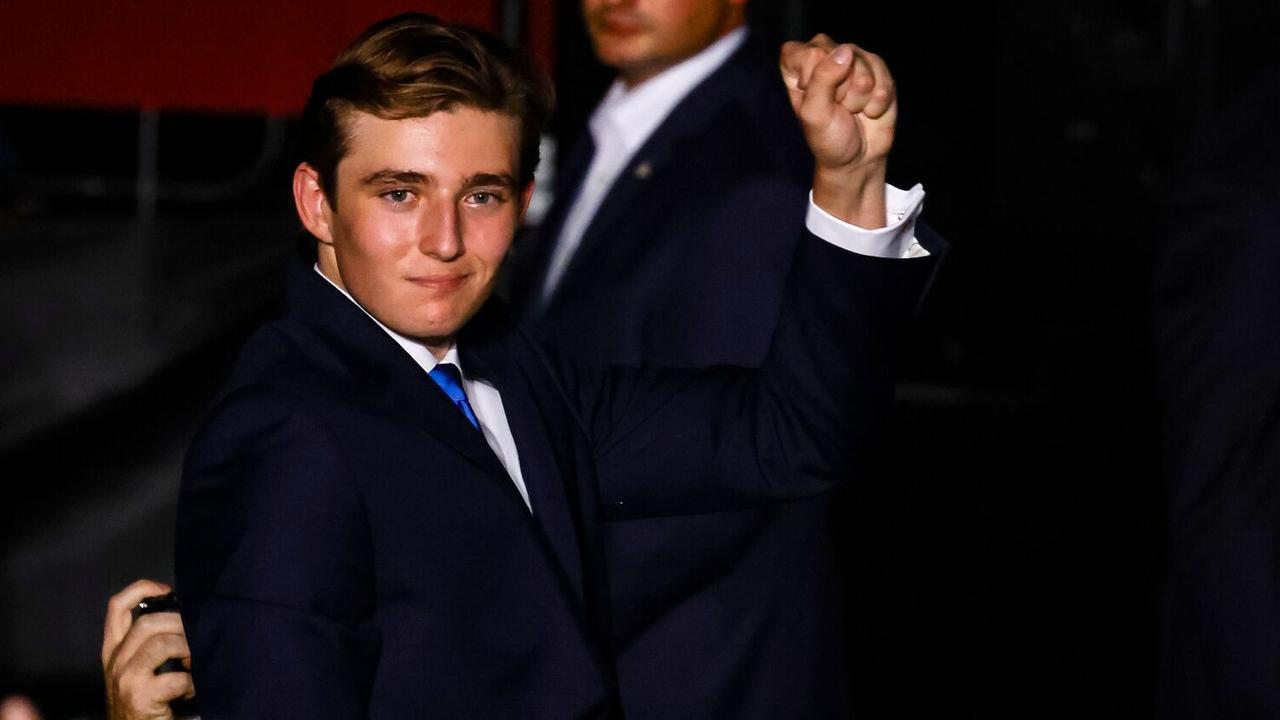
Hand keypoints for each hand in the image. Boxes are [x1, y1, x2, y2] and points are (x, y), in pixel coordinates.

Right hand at [102, 580, 194, 719]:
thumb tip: (181, 616)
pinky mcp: (139, 697)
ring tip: (194, 664)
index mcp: (113, 651)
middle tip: (195, 639)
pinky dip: (191, 682)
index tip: (167, 590)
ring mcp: (124, 680)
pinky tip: (192, 689)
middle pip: (147, 623)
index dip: (141, 589)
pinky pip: (175, 678)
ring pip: (162, 645)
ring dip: (187, 651)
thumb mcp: (138, 668)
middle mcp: (114, 662)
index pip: (116, 607)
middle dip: (180, 625)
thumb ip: (149, 643)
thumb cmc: (144, 701)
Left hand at [780, 35, 896, 225]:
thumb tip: (845, 51)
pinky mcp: (876, 66)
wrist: (859, 158)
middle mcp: (824, 54)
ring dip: (860, 96)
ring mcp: (852, 58)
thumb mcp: (815, 114)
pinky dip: (878, 98)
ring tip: (853, 109)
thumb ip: (822, 79)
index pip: (808, 53)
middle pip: (838, 55)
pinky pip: (883, 73)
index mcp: (798, 63)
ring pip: (862, 64)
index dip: (816, 79)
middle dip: (841, 88)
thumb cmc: (828, 138)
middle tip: (837, 107)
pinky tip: (870, 109)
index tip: (816, 100)